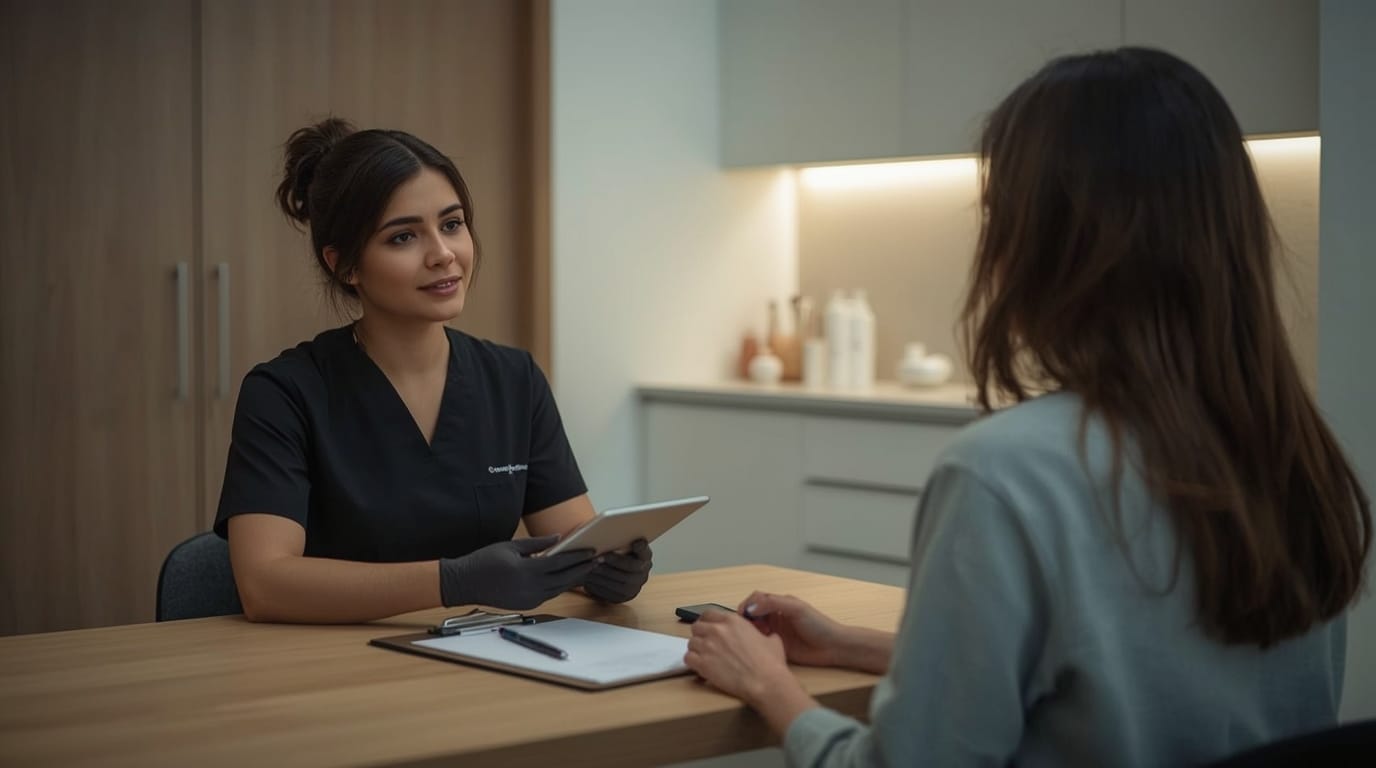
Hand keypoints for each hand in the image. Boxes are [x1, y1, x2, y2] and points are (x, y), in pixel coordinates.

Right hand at [439, 535, 595, 609]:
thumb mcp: (510, 546)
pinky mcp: (527, 605)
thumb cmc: (485, 560)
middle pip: (564, 579)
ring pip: (559, 589)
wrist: (464, 584)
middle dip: (583, 569)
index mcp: (526, 570)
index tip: (592, 551)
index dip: (577, 557)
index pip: (559, 563)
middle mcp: (530, 588)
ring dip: (575, 579)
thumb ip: (536, 544)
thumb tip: (559, 538)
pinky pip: (549, 595)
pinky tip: (570, 579)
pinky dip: (561, 586)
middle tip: (600, 560)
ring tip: (589, 569)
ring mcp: (529, 599)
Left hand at [581, 539, 651, 602]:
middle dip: (614, 561)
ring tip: (591, 566)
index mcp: (645, 557)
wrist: (613, 574)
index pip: (646, 551)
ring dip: (605, 573)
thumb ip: (620, 540)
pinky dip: (601, 585)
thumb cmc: (614, 554)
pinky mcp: (624, 597)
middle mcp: (643, 573)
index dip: (642, 548)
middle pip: (631, 567)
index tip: (635, 542)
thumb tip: (612, 530)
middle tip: (599, 556)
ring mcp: (635, 587)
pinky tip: (590, 579)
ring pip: (621, 581)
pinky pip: (613, 593)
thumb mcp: (620, 545)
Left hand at [684, 608, 794, 705]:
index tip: (709, 629)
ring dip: (697, 650)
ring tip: (705, 658)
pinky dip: (693, 662)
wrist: (765, 681)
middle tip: (707, 645)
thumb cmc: (770, 662)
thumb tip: (763, 635)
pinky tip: (701, 667)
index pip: (708, 614)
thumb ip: (760, 632)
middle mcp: (717, 630)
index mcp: (732, 620)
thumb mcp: (771, 638)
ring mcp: (708, 646)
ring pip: (691, 643)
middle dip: (701, 635)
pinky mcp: (702, 664)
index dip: (708, 622)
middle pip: (696, 627)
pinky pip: (688, 658)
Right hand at [737, 591, 848, 667]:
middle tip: (747, 628)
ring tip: (755, 636)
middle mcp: (774, 616)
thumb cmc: (819, 625)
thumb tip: (751, 607)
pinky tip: (758, 646)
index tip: (743, 614)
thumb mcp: (796, 609)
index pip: (755, 599)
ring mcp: (775, 631)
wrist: (832, 647)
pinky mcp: (776, 646)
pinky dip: (754, 642)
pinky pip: (760, 642)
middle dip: (745, 618)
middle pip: (751, 613)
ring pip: (754, 628)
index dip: (747, 605)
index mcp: (779, 604)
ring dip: (749, 631)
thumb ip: (774, 603)